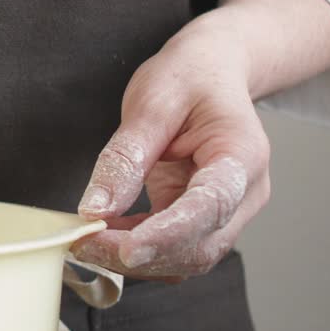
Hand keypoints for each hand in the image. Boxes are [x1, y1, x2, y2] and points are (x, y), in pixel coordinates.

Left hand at [71, 18, 271, 280]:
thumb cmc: (188, 78)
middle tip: (83, 243)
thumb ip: (125, 157)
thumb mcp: (150, 102)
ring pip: (187, 258)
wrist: (212, 71)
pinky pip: (173, 249)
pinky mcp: (204, 220)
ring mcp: (229, 211)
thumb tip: (96, 209)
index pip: (211, 206)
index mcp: (242, 154)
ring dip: (136, 259)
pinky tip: (103, 235)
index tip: (127, 249)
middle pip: (199, 244)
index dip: (169, 234)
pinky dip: (136, 249)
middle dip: (140, 253)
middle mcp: (246, 192)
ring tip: (86, 241)